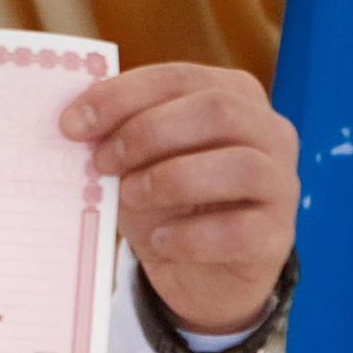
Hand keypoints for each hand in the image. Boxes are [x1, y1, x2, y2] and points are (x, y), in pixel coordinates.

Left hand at [60, 61, 296, 335]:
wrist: (200, 274)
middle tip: (102, 162)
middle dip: (147, 133)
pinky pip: (239, 230)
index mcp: (233, 96)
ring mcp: (280, 182)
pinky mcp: (276, 235)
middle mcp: (268, 131)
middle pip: (216, 110)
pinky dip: (190, 236)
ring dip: (169, 179)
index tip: (72, 123)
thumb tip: (75, 122)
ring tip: (129, 197)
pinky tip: (161, 241)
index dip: (122, 95)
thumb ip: (117, 136)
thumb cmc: (167, 202)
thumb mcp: (137, 163)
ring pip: (237, 165)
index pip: (179, 78)